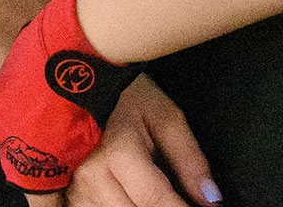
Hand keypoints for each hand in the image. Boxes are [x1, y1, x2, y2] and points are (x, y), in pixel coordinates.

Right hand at [66, 75, 219, 206]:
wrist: (84, 87)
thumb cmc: (128, 100)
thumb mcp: (166, 119)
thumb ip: (190, 160)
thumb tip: (211, 199)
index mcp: (117, 153)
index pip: (156, 200)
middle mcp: (91, 178)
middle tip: (182, 200)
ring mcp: (76, 192)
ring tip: (156, 196)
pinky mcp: (70, 200)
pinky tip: (133, 198)